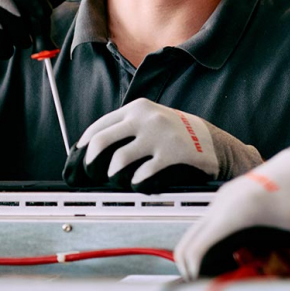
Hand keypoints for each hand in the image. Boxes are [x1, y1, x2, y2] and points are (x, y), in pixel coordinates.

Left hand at [63, 98, 261, 192]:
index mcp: (137, 108)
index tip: (80, 154)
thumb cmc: (175, 131)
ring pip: (120, 158)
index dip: (85, 143)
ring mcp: (158, 136)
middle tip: (90, 170)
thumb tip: (96, 143)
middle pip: (103, 140)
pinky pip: (143, 172)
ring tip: (115, 178)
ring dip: (112, 173)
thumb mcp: (151, 117)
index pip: (100, 125)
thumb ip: (127, 124)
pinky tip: (138, 182)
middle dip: (91, 160)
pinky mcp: (170, 153)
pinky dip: (136, 181)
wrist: (209, 141)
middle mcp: (145, 119)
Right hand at [175, 114, 289, 278]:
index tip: (219, 290)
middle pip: (190, 246)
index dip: (200, 280)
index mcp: (240, 210)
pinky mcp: (243, 193)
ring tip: (251, 272)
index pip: (193, 254)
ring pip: (203, 234)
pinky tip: (259, 255)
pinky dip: (226, 245)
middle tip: (232, 284)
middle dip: (206, 272)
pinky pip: (218, 224)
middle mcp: (229, 199)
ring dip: (217, 259)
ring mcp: (233, 193)